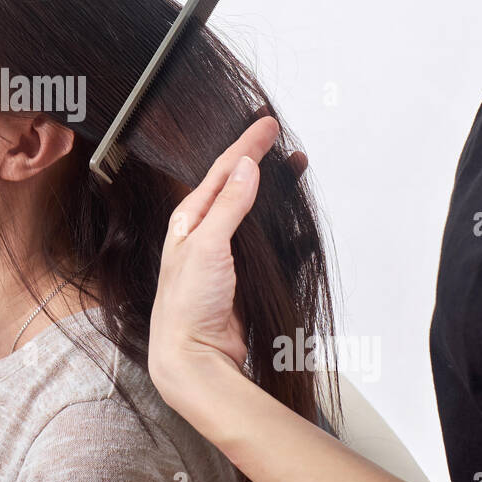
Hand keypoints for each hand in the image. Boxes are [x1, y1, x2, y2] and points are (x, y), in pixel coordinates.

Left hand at [148, 114, 282, 384]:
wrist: (193, 357)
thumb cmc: (186, 306)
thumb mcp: (206, 246)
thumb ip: (229, 206)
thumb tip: (246, 168)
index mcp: (189, 221)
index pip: (222, 172)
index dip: (245, 146)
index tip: (266, 124)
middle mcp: (204, 234)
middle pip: (238, 187)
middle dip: (259, 161)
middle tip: (280, 138)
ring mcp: (224, 255)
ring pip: (254, 213)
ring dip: (274, 191)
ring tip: (294, 168)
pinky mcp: (242, 277)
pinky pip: (268, 244)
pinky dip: (284, 228)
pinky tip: (295, 221)